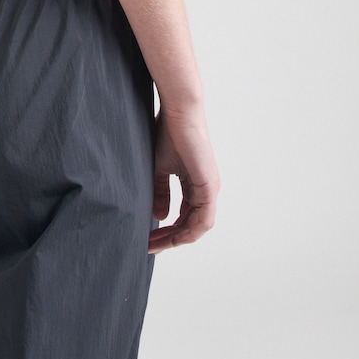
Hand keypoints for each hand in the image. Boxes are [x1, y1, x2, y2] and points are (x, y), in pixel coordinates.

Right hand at [148, 102, 219, 253]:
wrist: (178, 112)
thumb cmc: (168, 133)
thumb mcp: (159, 168)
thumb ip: (160, 192)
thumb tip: (160, 216)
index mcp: (196, 186)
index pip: (184, 218)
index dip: (167, 232)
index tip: (148, 239)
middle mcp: (206, 191)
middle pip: (190, 226)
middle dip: (169, 239)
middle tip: (149, 246)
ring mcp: (210, 189)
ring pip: (198, 227)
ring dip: (177, 238)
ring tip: (155, 243)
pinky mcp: (210, 186)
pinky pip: (203, 219)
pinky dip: (189, 231)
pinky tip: (170, 234)